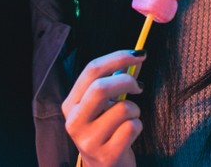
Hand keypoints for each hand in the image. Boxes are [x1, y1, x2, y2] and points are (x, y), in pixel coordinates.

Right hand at [62, 50, 145, 166]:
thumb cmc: (106, 131)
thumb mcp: (103, 106)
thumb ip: (114, 81)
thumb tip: (135, 58)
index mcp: (70, 104)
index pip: (91, 70)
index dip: (118, 58)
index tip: (139, 55)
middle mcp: (74, 122)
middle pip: (101, 87)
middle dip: (127, 81)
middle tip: (139, 87)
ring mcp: (88, 141)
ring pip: (122, 108)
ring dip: (135, 110)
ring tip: (129, 119)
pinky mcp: (106, 156)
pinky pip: (132, 128)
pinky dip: (138, 126)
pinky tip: (129, 134)